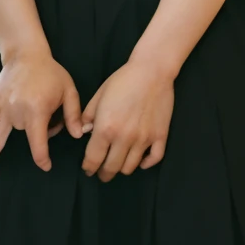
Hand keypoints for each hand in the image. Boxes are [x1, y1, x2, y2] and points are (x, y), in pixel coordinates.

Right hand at [0, 49, 82, 178]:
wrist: (26, 53)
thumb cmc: (50, 72)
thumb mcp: (69, 90)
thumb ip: (73, 114)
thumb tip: (78, 134)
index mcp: (34, 110)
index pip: (36, 142)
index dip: (41, 158)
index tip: (46, 166)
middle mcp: (13, 110)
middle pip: (5, 139)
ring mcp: (0, 106)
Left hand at [80, 59, 174, 180]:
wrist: (151, 71)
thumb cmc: (122, 80)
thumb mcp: (99, 95)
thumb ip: (88, 116)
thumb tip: (84, 133)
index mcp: (106, 128)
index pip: (94, 158)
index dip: (89, 167)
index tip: (87, 170)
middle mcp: (124, 138)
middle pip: (112, 167)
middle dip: (104, 173)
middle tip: (101, 173)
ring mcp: (144, 139)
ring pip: (131, 167)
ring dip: (122, 168)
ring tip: (118, 164)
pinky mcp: (160, 136)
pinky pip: (154, 159)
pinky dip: (146, 164)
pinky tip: (140, 161)